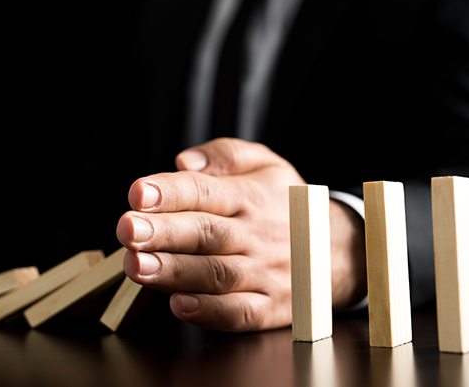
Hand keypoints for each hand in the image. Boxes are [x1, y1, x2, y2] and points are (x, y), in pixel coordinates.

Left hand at [116, 138, 365, 331]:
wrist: (341, 249)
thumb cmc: (288, 203)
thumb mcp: (266, 163)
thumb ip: (225, 155)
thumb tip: (184, 162)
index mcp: (250, 196)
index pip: (205, 190)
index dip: (170, 192)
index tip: (138, 193)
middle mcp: (256, 235)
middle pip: (206, 233)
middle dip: (163, 232)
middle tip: (128, 230)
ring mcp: (265, 273)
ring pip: (216, 274)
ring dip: (175, 272)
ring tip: (138, 266)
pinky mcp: (270, 307)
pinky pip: (239, 313)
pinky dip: (209, 311)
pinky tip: (179, 305)